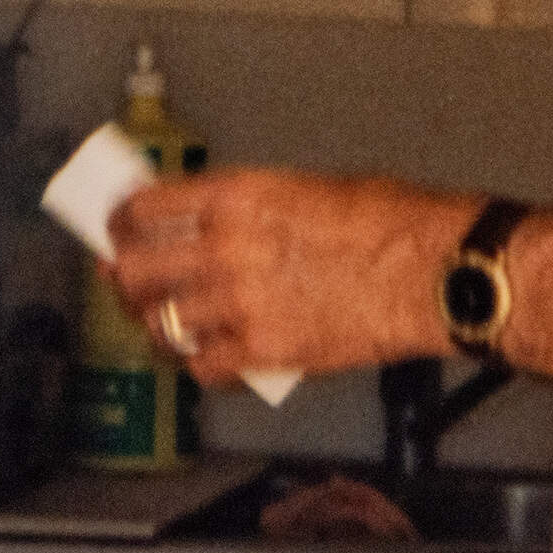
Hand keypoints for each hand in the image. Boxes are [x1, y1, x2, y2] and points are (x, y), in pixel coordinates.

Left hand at [107, 169, 479, 386]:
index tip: (118, 227)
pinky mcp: (264, 351)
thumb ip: (254, 206)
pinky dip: (197, 362)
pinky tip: (205, 355)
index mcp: (238, 196)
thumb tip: (214, 219)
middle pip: (135, 269)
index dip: (121, 220)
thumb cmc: (393, 223)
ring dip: (154, 323)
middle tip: (125, 278)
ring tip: (161, 322)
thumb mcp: (311, 188)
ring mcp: (240, 304)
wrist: (434, 272)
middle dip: (122, 275)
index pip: (146, 207)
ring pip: (160, 322)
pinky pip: (202, 365)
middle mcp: (226, 248)